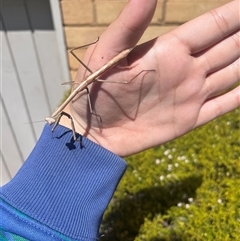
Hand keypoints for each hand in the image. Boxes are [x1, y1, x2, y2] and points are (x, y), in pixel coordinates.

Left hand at [61, 0, 239, 156]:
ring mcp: (191, 95)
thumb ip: (128, 26)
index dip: (236, 14)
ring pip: (233, 72)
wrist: (96, 131)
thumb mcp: (106, 56)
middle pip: (230, 46)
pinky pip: (224, 105)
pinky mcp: (190, 119)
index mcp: (169, 50)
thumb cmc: (94, 92)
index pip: (212, 26)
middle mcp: (186, 69)